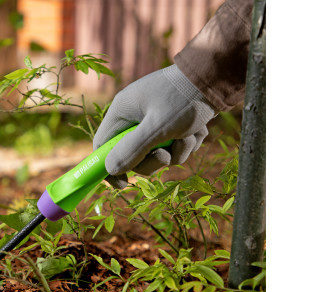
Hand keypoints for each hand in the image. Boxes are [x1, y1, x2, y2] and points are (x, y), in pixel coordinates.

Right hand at [93, 64, 215, 188]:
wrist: (219, 76)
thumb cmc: (184, 98)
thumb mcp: (158, 127)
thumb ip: (133, 149)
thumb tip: (111, 170)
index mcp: (122, 111)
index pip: (103, 146)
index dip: (109, 167)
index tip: (123, 184)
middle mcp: (135, 115)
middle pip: (133, 154)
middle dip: (154, 159)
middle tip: (167, 155)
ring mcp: (154, 118)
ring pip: (158, 152)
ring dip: (177, 151)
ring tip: (190, 135)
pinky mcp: (173, 122)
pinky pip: (173, 145)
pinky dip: (187, 143)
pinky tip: (198, 129)